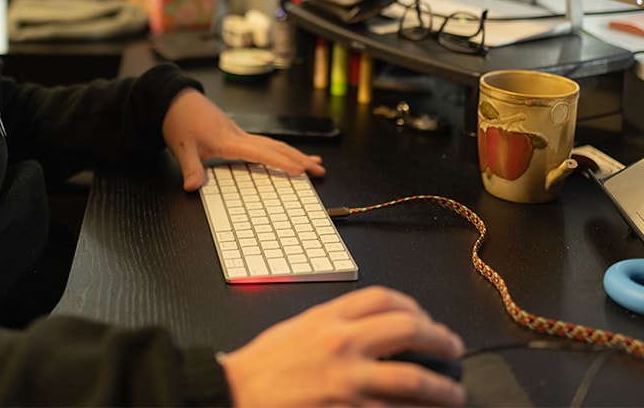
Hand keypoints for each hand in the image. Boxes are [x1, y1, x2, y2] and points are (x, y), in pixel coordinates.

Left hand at [161, 89, 325, 190]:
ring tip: (314, 163)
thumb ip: (190, 168)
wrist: (175, 100)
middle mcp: (238, 135)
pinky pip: (265, 142)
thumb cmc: (179, 120)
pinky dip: (279, 150)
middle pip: (275, 147)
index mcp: (228, 140)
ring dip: (294, 153)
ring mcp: (239, 133)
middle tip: (319, 170)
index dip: (281, 162)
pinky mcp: (236, 133)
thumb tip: (192, 187)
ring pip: (273, 143)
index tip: (300, 171)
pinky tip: (286, 155)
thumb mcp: (181, 147)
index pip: (260, 152)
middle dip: (299, 159)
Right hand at [219, 286, 466, 406]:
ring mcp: (350, 383)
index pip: (382, 299)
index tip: (423, 316)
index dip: (412, 305)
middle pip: (407, 330)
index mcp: (329, 318)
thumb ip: (333, 323)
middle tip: (454, 347)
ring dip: (442, 388)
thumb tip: (370, 328)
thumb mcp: (298, 328)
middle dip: (439, 338)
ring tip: (455, 393)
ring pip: (413, 379)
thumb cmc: (264, 365)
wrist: (238, 394)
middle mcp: (343, 344)